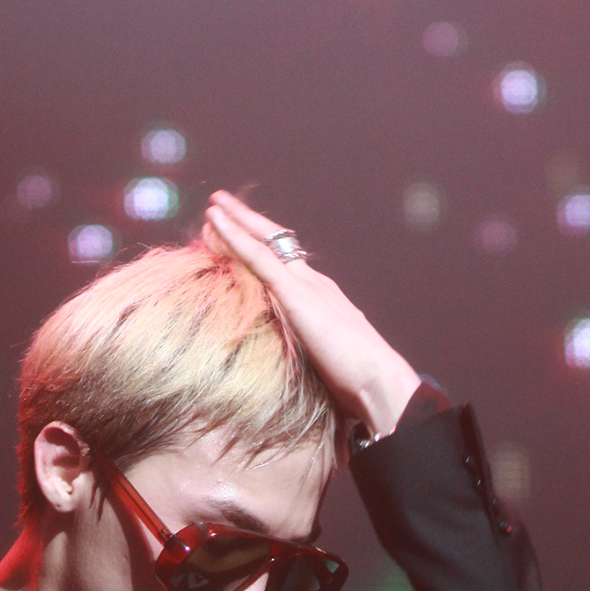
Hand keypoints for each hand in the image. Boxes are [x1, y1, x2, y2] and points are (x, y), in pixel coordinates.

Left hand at [203, 190, 421, 435]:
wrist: (377, 380)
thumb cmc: (356, 384)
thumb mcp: (324, 365)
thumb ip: (307, 356)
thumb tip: (294, 373)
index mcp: (321, 299)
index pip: (287, 266)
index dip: (264, 250)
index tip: (243, 238)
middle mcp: (314, 283)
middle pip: (275, 244)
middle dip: (248, 223)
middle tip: (220, 206)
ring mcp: (305, 284)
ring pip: (263, 243)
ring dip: (235, 224)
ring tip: (212, 208)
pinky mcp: (295, 293)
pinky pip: (258, 257)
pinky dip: (234, 237)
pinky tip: (215, 222)